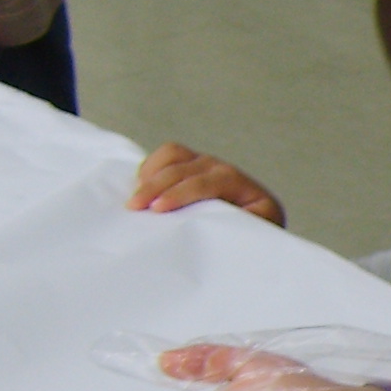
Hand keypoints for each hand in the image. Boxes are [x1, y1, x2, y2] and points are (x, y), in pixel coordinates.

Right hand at [129, 143, 285, 224]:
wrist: (257, 226)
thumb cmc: (251, 236)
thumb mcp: (250, 235)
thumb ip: (234, 230)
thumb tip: (212, 231)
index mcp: (239, 186)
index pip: (205, 182)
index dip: (179, 193)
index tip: (157, 209)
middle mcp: (221, 169)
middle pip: (183, 168)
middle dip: (155, 186)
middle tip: (134, 207)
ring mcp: (205, 164)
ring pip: (173, 154)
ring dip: (150, 173)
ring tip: (136, 198)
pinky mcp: (191, 165)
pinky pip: (168, 156)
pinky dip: (151, 167)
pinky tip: (139, 187)